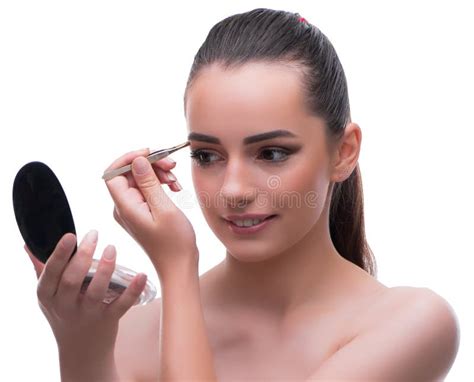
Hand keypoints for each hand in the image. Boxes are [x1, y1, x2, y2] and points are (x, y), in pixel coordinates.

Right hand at [25, 230, 147, 354]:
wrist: (81, 351)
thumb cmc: (64, 314)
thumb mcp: (48, 296)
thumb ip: (42, 270)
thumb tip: (31, 245)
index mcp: (48, 297)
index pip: (50, 273)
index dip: (59, 254)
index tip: (70, 235)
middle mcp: (65, 307)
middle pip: (72, 280)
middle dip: (82, 256)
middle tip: (94, 234)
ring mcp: (88, 314)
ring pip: (95, 292)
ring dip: (104, 269)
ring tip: (111, 248)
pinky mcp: (108, 320)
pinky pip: (121, 305)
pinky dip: (132, 290)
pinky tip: (141, 275)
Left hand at [104, 148, 198, 277]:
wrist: (179, 266)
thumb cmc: (174, 243)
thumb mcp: (164, 208)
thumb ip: (149, 183)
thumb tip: (137, 160)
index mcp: (125, 206)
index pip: (113, 172)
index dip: (130, 158)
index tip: (151, 153)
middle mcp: (124, 207)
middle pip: (129, 173)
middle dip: (151, 165)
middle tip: (171, 165)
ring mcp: (132, 210)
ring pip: (140, 180)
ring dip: (158, 174)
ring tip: (175, 181)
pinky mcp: (142, 212)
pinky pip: (147, 190)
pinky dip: (160, 185)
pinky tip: (174, 188)